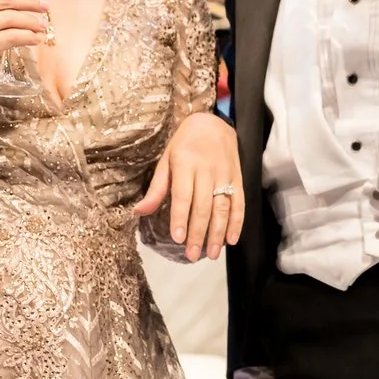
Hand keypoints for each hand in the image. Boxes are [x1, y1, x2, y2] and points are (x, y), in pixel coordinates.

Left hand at [136, 111, 243, 260]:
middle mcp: (206, 169)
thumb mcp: (166, 160)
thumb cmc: (184, 144)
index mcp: (184, 162)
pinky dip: (237, 222)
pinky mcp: (238, 178)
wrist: (214, 123)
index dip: (181, 217)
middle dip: (198, 233)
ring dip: (218, 233)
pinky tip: (231, 240)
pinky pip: (239, 202)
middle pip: (203, 205)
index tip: (178, 238)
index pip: (183, 195)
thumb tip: (138, 212)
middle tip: (191, 255)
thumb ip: (156, 188)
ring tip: (212, 253)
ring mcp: (225, 173)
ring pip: (222, 207)